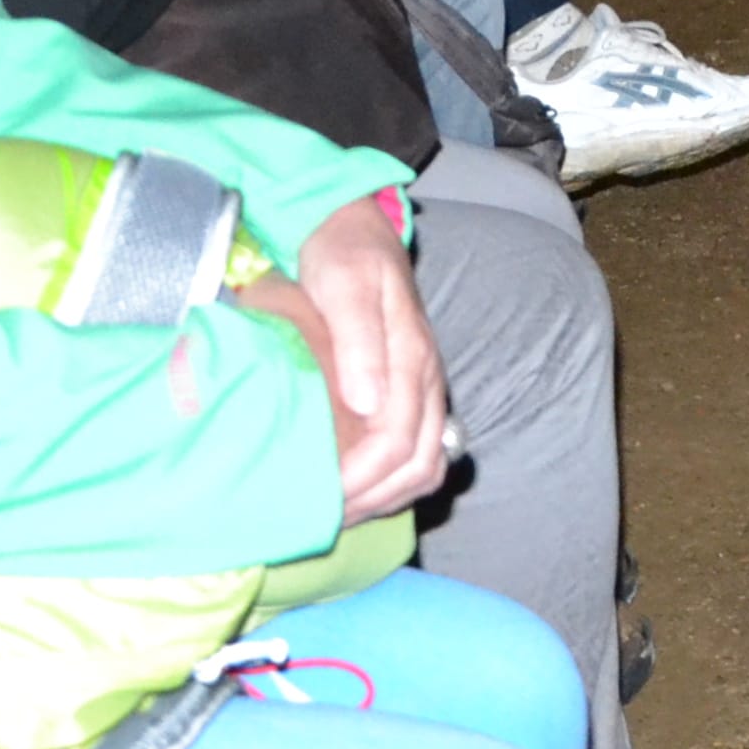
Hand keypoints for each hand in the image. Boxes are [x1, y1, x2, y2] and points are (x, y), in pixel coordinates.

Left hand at [231, 193, 447, 519]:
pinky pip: (418, 453)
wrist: (356, 230)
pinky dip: (393, 484)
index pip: (397, 442)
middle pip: (420, 465)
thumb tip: (369, 404)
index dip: (360, 479)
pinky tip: (357, 488)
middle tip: (324, 517)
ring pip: (426, 465)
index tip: (320, 496)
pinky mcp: (411, 393)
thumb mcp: (345, 288)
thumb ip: (359, 342)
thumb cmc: (343, 258)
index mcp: (413, 360)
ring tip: (340, 512)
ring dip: (387, 498)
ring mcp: (424, 390)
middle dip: (374, 500)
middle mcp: (427, 382)